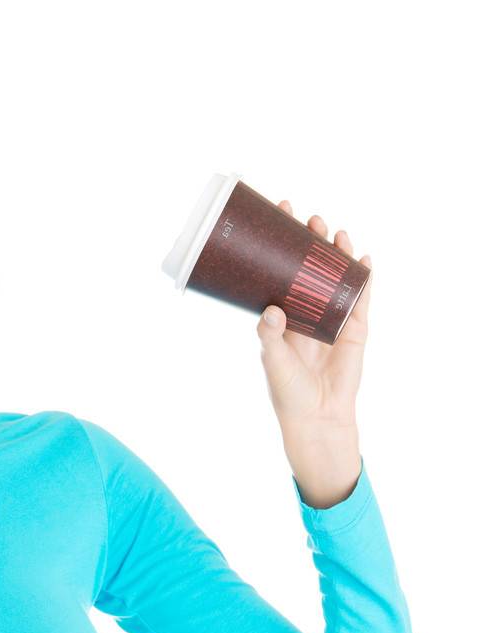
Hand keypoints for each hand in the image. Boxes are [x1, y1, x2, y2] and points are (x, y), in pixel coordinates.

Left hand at [257, 200, 371, 504]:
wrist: (317, 418)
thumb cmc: (288, 392)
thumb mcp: (273, 361)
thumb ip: (269, 335)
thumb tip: (272, 308)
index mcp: (284, 316)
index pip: (283, 272)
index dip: (283, 245)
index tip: (281, 214)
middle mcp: (308, 312)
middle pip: (312, 268)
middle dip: (313, 243)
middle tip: (311, 221)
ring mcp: (333, 318)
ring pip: (338, 278)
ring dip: (339, 254)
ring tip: (337, 233)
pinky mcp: (355, 329)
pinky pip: (361, 298)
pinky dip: (363, 278)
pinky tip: (364, 258)